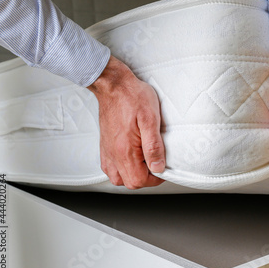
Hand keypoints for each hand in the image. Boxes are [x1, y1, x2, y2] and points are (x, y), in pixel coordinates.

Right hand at [88, 56, 165, 188]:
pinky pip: (111, 168)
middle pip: (129, 182)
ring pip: (118, 178)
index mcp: (125, 150)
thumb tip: (158, 167)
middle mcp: (113, 154)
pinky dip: (122, 169)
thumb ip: (154, 146)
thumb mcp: (151, 119)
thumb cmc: (132, 97)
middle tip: (156, 164)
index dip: (155, 178)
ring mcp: (107, 151)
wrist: (113, 85)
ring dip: (133, 175)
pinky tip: (131, 158)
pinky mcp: (105, 146)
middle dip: (145, 178)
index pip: (139, 180)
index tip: (163, 168)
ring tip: (144, 162)